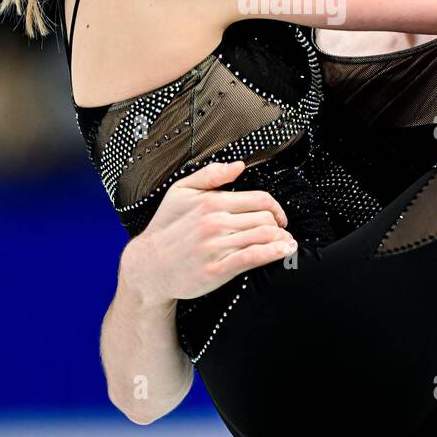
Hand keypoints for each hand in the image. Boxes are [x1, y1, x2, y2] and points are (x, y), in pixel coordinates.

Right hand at [119, 159, 297, 305]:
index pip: (260, 199)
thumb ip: (210, 175)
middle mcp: (216, 222)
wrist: (149, 264)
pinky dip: (274, 253)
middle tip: (282, 232)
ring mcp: (216, 246)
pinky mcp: (217, 269)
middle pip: (266, 218)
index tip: (279, 217)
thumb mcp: (180, 191)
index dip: (277, 208)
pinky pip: (253, 257)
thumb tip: (239, 166)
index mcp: (212, 202)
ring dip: (282, 240)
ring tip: (287, 243)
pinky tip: (284, 252)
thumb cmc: (166, 227)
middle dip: (280, 225)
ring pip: (264, 236)